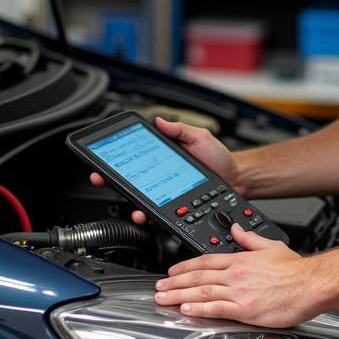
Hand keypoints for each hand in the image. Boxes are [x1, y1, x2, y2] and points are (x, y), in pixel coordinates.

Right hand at [90, 115, 240, 224]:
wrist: (238, 179)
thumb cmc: (220, 159)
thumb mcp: (200, 137)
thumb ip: (180, 130)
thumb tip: (160, 121)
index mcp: (164, 160)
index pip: (136, 160)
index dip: (117, 161)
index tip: (102, 159)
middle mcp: (162, 179)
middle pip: (131, 182)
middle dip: (111, 181)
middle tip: (100, 178)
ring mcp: (167, 196)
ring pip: (141, 202)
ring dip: (129, 203)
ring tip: (127, 202)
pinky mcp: (175, 210)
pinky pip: (158, 216)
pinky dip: (148, 217)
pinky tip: (143, 215)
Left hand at [154, 225, 318, 327]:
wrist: (311, 284)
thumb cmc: (297, 270)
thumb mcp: (271, 246)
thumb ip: (250, 238)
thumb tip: (237, 229)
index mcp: (241, 259)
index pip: (205, 261)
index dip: (185, 266)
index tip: (172, 271)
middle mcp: (236, 275)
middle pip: (197, 277)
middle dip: (174, 282)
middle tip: (159, 287)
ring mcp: (239, 292)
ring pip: (201, 292)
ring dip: (178, 296)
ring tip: (164, 299)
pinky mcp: (245, 310)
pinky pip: (216, 308)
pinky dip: (198, 309)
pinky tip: (185, 310)